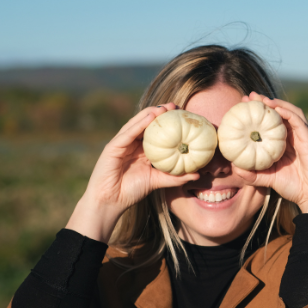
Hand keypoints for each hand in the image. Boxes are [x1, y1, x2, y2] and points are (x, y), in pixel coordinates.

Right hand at [66, 104, 200, 241]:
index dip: (168, 122)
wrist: (111, 201)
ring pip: (137, 124)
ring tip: (164, 107)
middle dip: (160, 113)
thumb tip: (197, 174)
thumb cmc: (132, 191)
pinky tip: (150, 116)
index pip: (156, 132)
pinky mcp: (113, 147)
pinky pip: (128, 133)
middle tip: (176, 106)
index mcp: (141, 149)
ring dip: (150, 114)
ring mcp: (122, 143)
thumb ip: (175, 177)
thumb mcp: (157, 181)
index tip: (183, 115)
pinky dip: (139, 124)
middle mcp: (131, 143)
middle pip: (146, 123)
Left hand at [232, 93, 307, 214]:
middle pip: (279, 113)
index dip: (258, 113)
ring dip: (276, 103)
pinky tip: (275, 108)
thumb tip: (235, 168)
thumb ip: (252, 175)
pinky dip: (287, 112)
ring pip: (290, 112)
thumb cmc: (293, 187)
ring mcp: (302, 137)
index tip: (242, 106)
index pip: (270, 123)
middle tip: (248, 97)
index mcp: (284, 143)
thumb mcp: (267, 180)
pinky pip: (298, 121)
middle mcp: (293, 137)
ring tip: (261, 99)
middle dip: (264, 103)